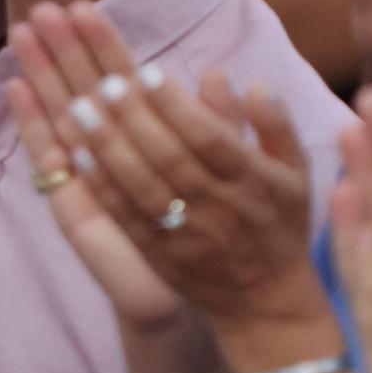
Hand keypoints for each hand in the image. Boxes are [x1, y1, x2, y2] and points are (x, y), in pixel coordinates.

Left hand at [6, 0, 327, 333]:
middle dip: (135, 119)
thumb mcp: (295, 173)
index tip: (147, 71)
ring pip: (142, 186)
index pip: (211, 138)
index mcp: (253, 182)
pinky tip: (76, 155)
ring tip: (77, 107)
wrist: (266, 301)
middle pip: (171, 158)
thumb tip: (251, 82)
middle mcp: (219, 207)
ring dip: (107, 147)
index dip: (178, 106)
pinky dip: (101, 186)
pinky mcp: (158, 255)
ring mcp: (185, 234)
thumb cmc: (280, 224)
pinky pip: (126, 218)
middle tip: (104, 81)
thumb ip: (275, 125)